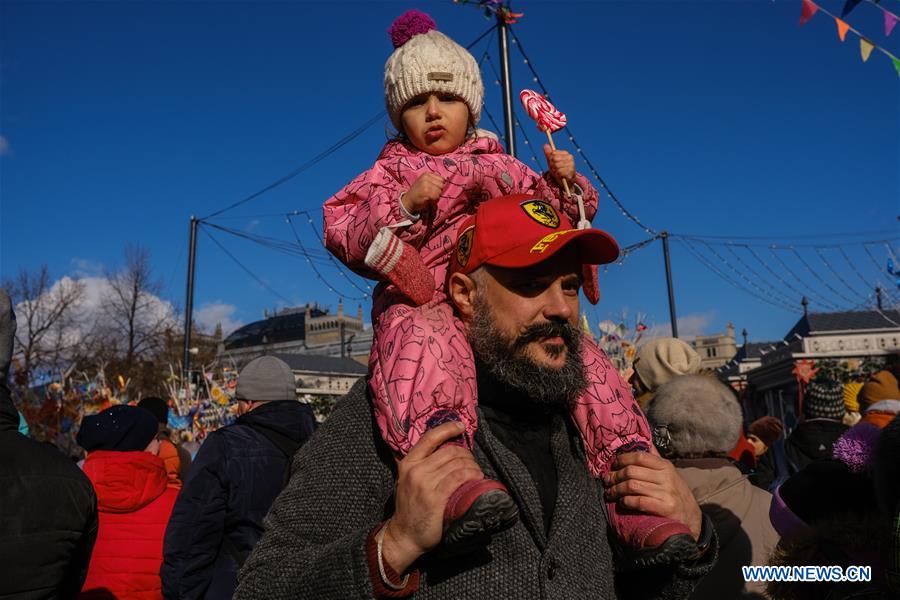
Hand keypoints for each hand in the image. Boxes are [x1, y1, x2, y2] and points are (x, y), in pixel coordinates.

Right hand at [381, 421, 483, 573]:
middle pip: (450, 451)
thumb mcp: (406, 480)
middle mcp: (416, 470)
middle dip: (466, 454)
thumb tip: (440, 448)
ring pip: (457, 464)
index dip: (448, 428)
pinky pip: (459, 478)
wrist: (404, 535)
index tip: (460, 426)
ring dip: (472, 466)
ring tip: (476, 472)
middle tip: (472, 463)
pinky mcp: (436, 498)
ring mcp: (425, 484)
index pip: (430, 437)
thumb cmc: (410, 507)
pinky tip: (477, 479)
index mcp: (408, 463)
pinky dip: (472, 476)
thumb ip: (419, 464)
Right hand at [403, 173, 444, 213]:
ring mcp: (426, 184)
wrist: (408, 200)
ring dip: (436, 196)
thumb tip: (445, 180)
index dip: (439, 185)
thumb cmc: (418, 192)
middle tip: (430, 193)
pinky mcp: (426, 192)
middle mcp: (426, 177)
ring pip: (440, 191)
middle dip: (438, 190)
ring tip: (428, 196)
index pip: (442, 179)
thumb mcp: (424, 182)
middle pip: (442, 185)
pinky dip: (434, 200)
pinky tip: (428, 199)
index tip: (432, 188)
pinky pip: (436, 196)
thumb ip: (433, 180)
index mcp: (426, 174)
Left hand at [543, 144, 574, 186]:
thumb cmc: (558, 170)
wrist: (565, 181)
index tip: (553, 164)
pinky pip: (560, 172)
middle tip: (556, 170)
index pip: (553, 153)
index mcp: (566, 153)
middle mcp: (570, 157)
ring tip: (558, 173)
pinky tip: (561, 176)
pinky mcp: (571, 172)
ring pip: (557, 166)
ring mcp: (572, 164)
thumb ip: (548, 154)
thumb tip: (545, 145)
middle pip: (554, 159)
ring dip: (555, 171)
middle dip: (552, 166)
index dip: (550, 160)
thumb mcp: (552, 162)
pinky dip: (558, 175)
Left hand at [602, 449, 701, 540]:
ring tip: (610, 493)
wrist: (692, 518)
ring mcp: (666, 492)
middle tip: (607, 481)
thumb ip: (655, 459)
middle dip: (615, 476)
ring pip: (632, 486)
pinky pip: (638, 501)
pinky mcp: (664, 508)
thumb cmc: (675, 493)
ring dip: (616, 489)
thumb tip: (643, 441)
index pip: (639, 456)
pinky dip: (626, 501)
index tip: (613, 465)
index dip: (622, 459)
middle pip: (631, 471)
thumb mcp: (668, 473)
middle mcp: (666, 477)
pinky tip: (621, 503)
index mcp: (665, 466)